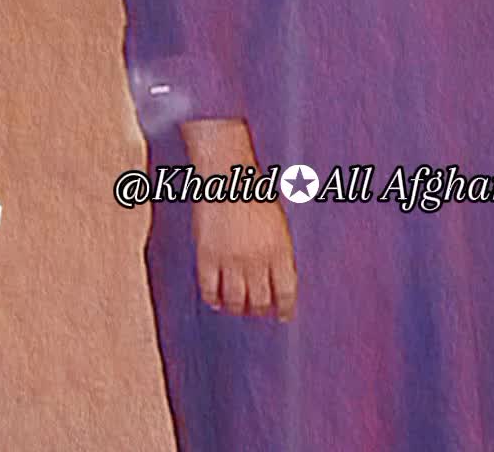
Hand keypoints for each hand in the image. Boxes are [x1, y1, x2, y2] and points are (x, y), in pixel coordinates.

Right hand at [191, 196, 297, 320]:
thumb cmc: (254, 194)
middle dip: (259, 309)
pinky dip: (213, 299)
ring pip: (235, 301)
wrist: (226, 175)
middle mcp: (257, 258)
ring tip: (236, 306)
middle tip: (256, 309)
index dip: (284, 308)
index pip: (286, 291)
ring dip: (237, 308)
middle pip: (260, 301)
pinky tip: (216, 299)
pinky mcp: (207, 256)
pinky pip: (210, 290)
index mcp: (279, 249)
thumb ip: (279, 253)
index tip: (283, 316)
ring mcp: (231, 259)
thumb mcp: (278, 223)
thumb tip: (279, 282)